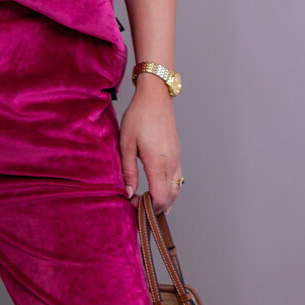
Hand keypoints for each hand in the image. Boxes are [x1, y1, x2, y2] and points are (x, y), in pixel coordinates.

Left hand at [118, 74, 181, 212]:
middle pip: (169, 198)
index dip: (146, 207)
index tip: (132, 204)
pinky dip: (169, 190)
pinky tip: (159, 191)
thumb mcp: (126, 144)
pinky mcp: (177, 154)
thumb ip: (127, 171)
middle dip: (155, 208)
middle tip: (138, 208)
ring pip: (176, 190)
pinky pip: (177, 179)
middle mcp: (171, 163)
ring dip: (164, 201)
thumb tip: (128, 193)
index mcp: (158, 163)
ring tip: (147, 204)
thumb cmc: (139, 117)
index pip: (159, 198)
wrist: (155, 97)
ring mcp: (177, 159)